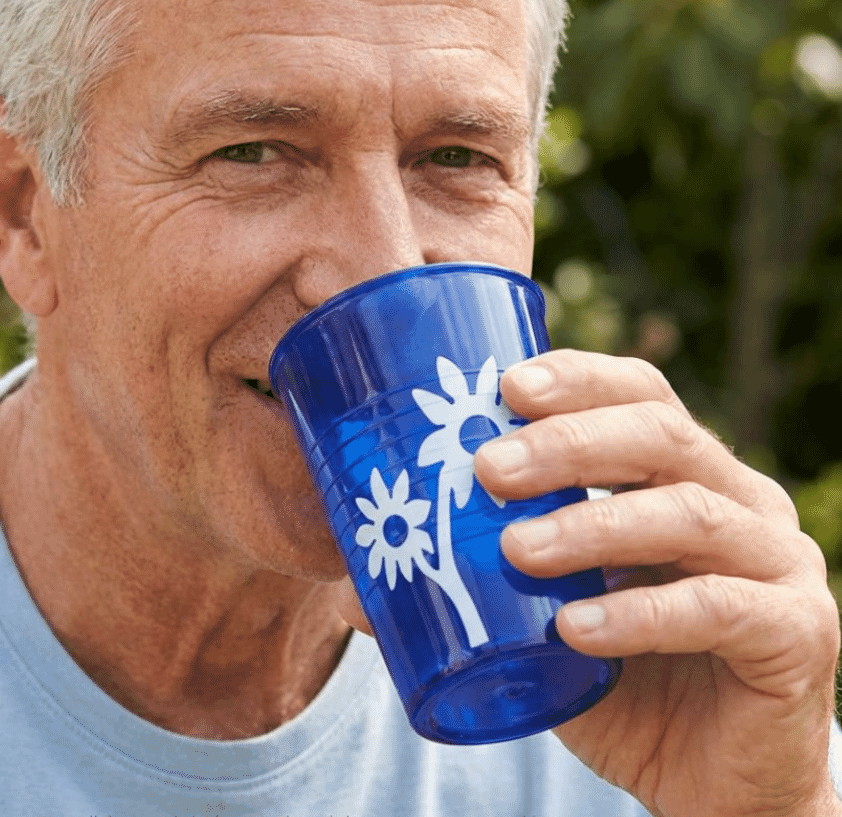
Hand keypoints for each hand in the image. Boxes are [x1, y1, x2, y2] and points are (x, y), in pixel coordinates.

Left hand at [470, 349, 840, 816]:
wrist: (708, 780)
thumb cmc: (621, 675)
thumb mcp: (548, 609)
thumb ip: (483, 573)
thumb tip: (357, 572)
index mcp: (686, 472)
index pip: (640, 394)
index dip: (578, 379)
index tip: (507, 387)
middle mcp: (740, 500)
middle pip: (662, 437)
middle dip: (569, 443)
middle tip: (491, 469)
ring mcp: (777, 563)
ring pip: (688, 514)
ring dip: (593, 525)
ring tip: (516, 550)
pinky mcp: (798, 633)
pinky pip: (720, 608)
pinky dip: (640, 615)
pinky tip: (575, 630)